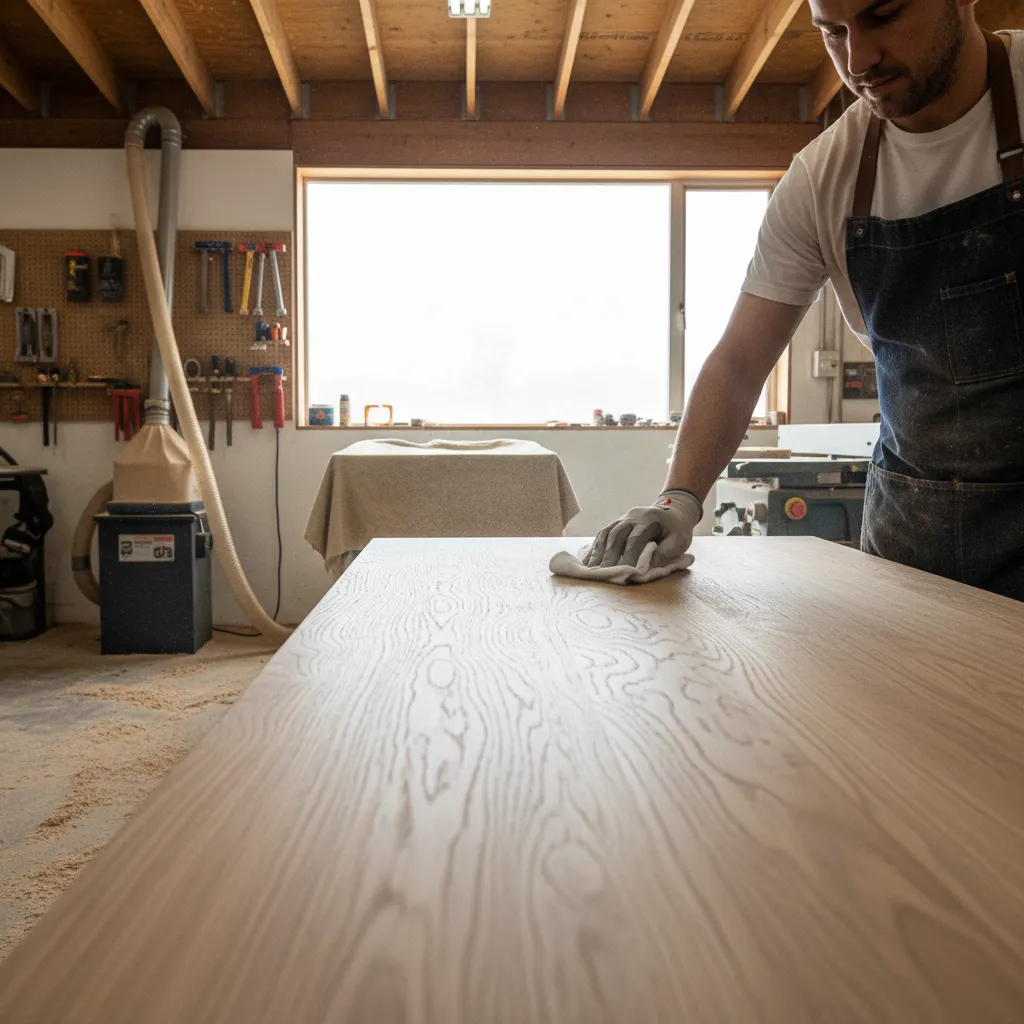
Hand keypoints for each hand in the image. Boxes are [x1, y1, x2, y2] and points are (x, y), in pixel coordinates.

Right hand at [583, 490, 702, 568]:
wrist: (674, 511)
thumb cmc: (678, 530)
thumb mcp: (679, 542)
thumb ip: (663, 555)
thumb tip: (644, 570)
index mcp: (650, 519)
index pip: (635, 539)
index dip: (628, 556)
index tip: (623, 573)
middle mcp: (632, 516)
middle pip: (616, 536)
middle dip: (608, 556)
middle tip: (602, 574)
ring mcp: (622, 518)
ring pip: (606, 534)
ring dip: (598, 553)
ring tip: (591, 570)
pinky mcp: (616, 523)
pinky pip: (603, 534)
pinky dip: (595, 548)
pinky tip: (589, 561)